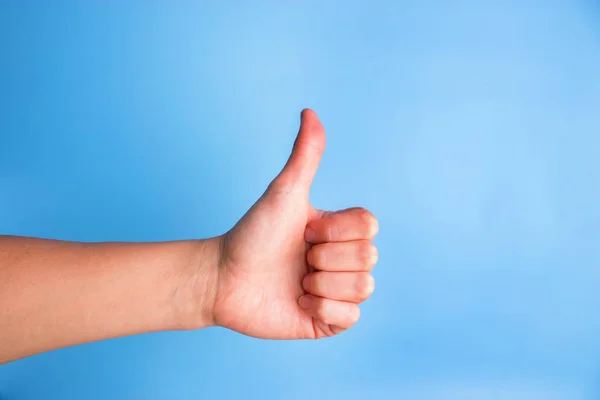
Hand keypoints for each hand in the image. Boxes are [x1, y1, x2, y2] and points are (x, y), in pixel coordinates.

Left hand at [211, 109, 378, 338]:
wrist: (224, 278)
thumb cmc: (253, 233)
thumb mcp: (284, 193)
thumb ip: (304, 156)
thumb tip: (310, 111)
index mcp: (339, 231)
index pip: (369, 227)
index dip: (335, 230)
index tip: (303, 231)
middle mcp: (343, 260)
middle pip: (368, 258)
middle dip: (324, 258)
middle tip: (297, 258)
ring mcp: (338, 292)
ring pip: (363, 287)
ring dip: (321, 284)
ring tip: (296, 282)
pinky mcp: (329, 321)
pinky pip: (351, 317)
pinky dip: (323, 309)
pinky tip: (299, 303)